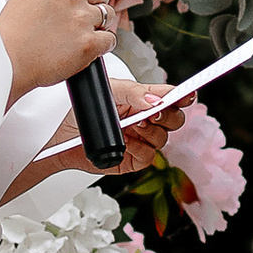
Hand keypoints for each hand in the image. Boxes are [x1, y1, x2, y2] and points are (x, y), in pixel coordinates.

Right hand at [1, 0, 114, 92]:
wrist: (8, 61)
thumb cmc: (12, 33)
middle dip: (97, 0)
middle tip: (86, 11)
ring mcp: (82, 19)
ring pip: (108, 14)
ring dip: (99, 23)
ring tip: (81, 31)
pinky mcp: (89, 43)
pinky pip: (109, 39)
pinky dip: (102, 44)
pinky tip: (88, 46)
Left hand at [24, 72, 181, 186]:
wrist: (64, 139)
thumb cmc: (84, 113)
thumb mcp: (110, 92)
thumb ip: (134, 93)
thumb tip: (155, 100)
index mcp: (143, 101)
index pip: (170, 98)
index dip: (183, 96)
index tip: (188, 94)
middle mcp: (146, 121)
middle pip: (174, 120)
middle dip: (167, 116)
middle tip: (152, 112)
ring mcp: (142, 141)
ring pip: (163, 138)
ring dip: (149, 132)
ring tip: (131, 126)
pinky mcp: (134, 160)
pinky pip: (148, 156)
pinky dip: (138, 148)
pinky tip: (125, 142)